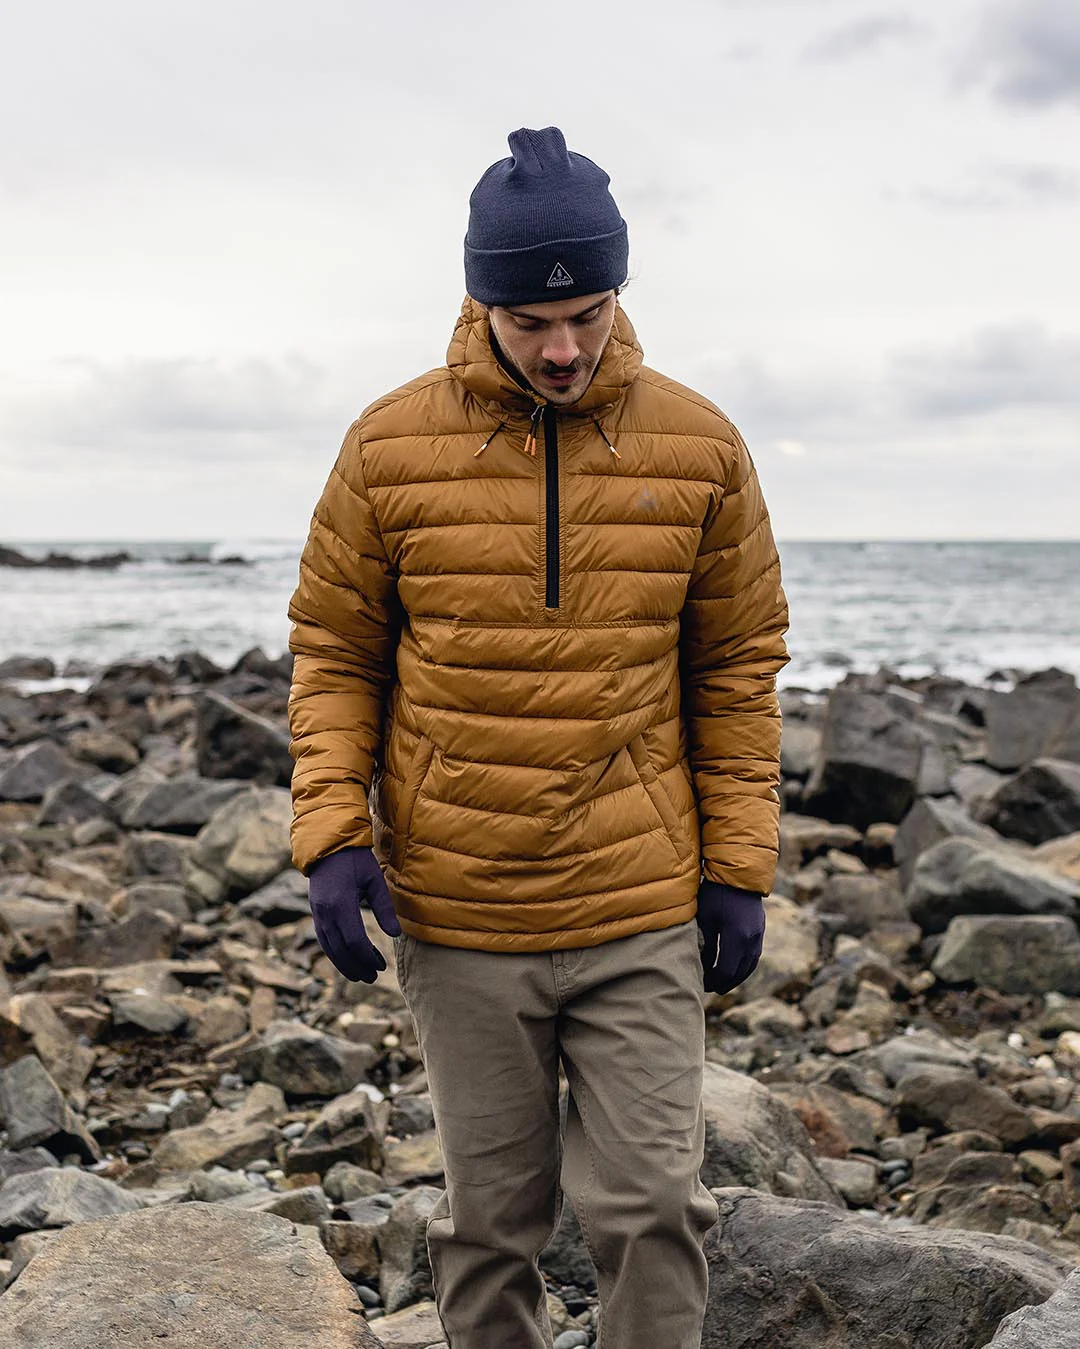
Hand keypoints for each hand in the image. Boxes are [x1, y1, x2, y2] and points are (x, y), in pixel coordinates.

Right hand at [307, 846, 400, 982]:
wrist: (328, 847)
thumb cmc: (355, 860)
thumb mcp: (374, 879)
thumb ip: (384, 908)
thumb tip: (395, 934)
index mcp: (341, 903)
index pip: (354, 940)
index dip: (368, 956)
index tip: (381, 966)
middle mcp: (325, 913)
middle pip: (340, 950)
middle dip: (357, 967)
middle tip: (373, 977)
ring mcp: (317, 914)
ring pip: (329, 948)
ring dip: (345, 965)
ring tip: (361, 976)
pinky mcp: (316, 914)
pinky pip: (324, 940)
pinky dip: (336, 954)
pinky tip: (348, 960)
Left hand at [696, 882, 765, 994]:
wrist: (739, 873)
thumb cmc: (716, 893)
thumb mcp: (706, 918)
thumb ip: (706, 944)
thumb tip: (703, 966)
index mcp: (737, 937)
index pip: (725, 970)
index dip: (713, 980)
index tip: (702, 984)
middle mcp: (752, 939)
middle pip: (739, 972)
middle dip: (724, 982)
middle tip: (710, 988)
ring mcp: (759, 935)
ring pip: (749, 965)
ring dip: (736, 977)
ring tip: (722, 982)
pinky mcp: (761, 929)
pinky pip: (754, 956)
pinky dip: (744, 966)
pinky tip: (735, 967)